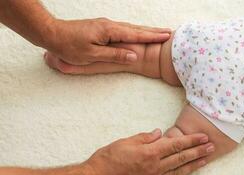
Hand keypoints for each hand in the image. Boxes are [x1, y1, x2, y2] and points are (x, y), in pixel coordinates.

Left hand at [46, 18, 170, 64]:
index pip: (135, 34)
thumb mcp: (92, 54)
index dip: (151, 36)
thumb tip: (133, 56)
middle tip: (168, 32)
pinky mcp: (101, 27)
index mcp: (109, 31)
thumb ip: (114, 55)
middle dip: (152, 31)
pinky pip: (122, 29)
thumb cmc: (70, 46)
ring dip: (144, 31)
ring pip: (130, 28)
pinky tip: (136, 33)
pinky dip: (133, 31)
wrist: (52, 33)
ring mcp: (105, 25)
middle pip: (136, 28)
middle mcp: (109, 25)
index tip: (166, 36)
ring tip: (157, 33)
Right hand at [84, 129, 211, 174]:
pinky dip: (180, 174)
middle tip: (211, 147)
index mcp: (149, 152)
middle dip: (198, 151)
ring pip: (179, 170)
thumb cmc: (107, 160)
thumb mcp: (124, 143)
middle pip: (181, 157)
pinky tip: (186, 172)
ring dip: (194, 164)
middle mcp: (155, 166)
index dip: (191, 140)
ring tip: (206, 160)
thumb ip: (144, 138)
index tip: (203, 136)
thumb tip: (158, 133)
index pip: (176, 144)